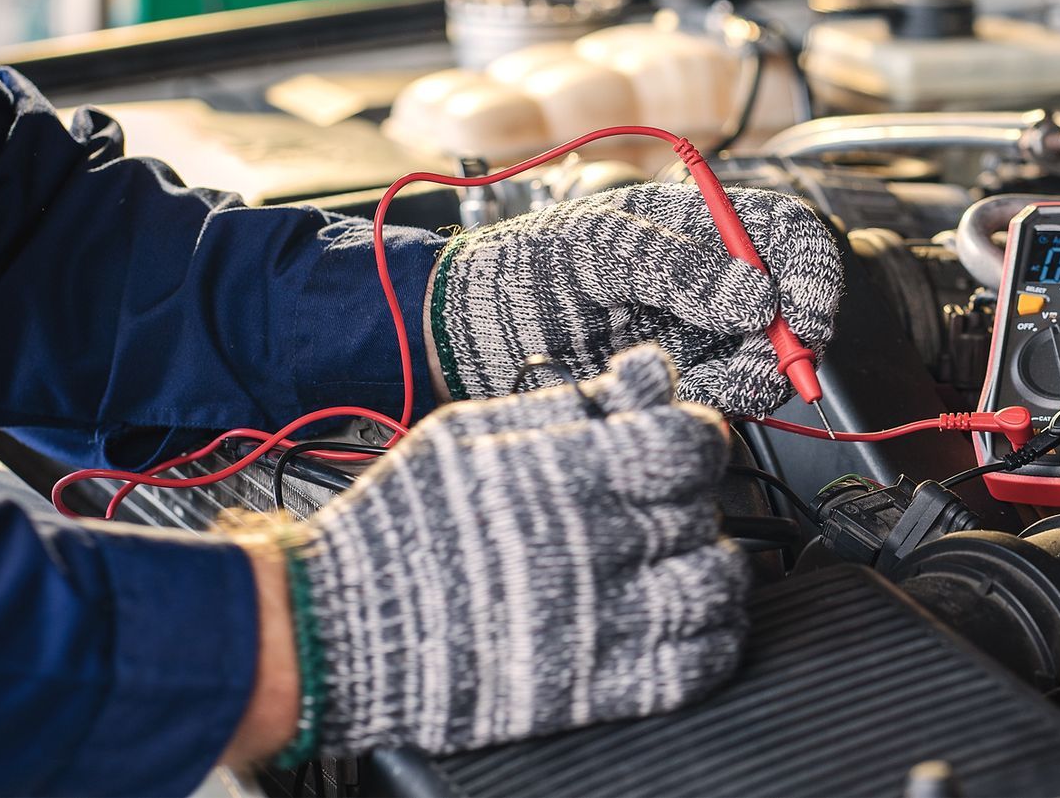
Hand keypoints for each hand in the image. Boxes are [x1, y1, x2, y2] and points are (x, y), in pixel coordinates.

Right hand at [299, 345, 747, 754]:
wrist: (341, 625)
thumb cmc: (404, 522)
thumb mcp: (479, 431)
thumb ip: (575, 399)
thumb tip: (648, 370)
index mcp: (567, 473)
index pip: (690, 443)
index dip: (698, 439)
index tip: (682, 446)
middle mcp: (594, 544)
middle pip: (706, 508)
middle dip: (692, 501)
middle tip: (665, 505)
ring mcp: (600, 621)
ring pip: (718, 585)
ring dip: (714, 567)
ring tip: (684, 560)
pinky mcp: (596, 688)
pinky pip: (699, 665)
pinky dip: (712, 639)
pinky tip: (688, 620)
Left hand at [426, 182, 842, 416]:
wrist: (464, 336)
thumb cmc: (520, 271)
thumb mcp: (595, 250)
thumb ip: (674, 268)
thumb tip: (758, 299)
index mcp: (695, 224)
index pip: (787, 233)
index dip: (812, 269)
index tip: (807, 315)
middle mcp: (707, 278)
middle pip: (791, 303)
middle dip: (791, 339)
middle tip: (763, 366)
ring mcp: (696, 332)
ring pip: (765, 357)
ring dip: (756, 376)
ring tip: (710, 385)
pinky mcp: (679, 380)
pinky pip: (726, 395)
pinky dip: (722, 402)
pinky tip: (687, 396)